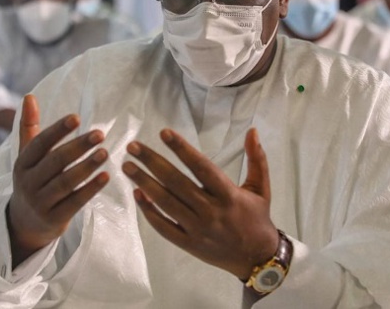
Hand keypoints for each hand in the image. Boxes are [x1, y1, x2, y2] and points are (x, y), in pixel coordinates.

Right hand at [7, 95, 108, 266]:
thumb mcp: (26, 156)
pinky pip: (74, 203)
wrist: (23, 224)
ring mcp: (40, 203)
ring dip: (86, 167)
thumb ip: (29, 127)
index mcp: (22, 163)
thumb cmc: (32, 179)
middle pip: (55, 162)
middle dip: (78, 146)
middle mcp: (28, 183)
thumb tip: (29, 96)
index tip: (77, 117)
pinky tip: (106, 177)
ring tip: (105, 153)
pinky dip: (90, 190)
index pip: (39, 143)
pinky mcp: (53, 219)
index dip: (57, 130)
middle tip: (100, 134)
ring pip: (65, 183)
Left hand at [122, 128, 278, 279]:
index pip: (201, 167)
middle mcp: (211, 211)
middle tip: (133, 147)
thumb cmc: (258, 219)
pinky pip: (164, 227)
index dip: (182, 149)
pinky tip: (137, 195)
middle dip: (152, 162)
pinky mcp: (189, 244)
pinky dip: (149, 212)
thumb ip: (257, 158)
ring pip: (166, 203)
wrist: (258, 259)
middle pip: (176, 182)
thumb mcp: (261, 188)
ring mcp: (197, 229)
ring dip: (144, 183)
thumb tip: (253, 131)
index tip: (164, 133)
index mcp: (228, 195)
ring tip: (128, 166)